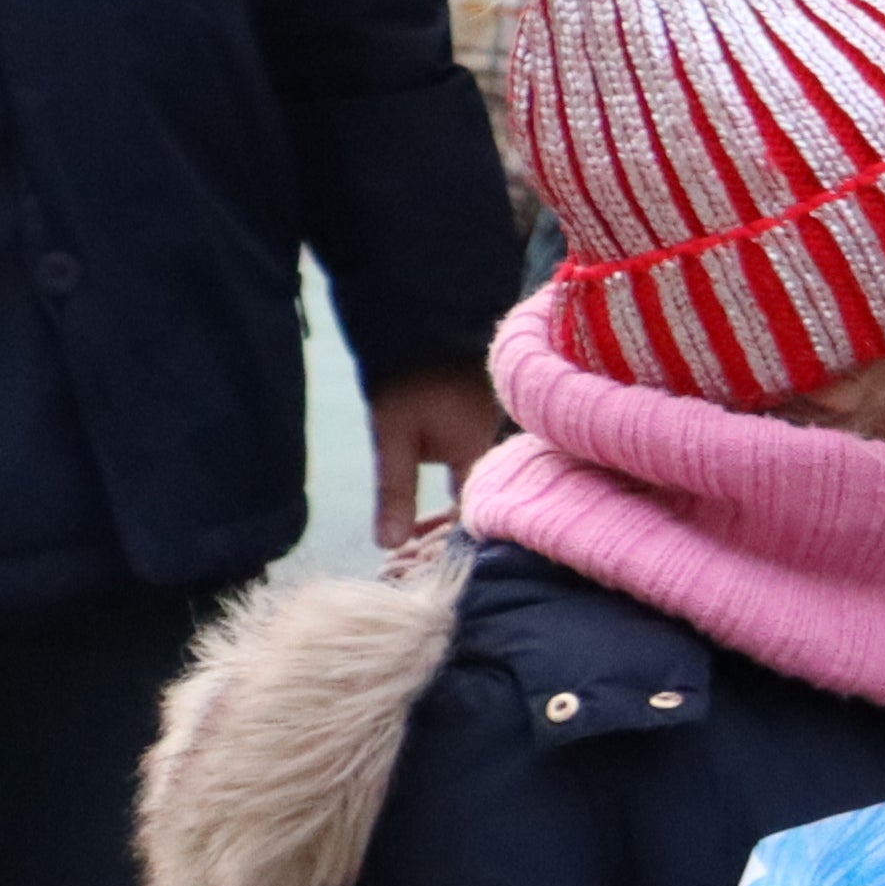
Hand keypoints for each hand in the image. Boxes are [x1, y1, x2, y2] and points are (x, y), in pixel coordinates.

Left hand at [369, 364, 502, 550]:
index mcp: (479, 456)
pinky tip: (424, 510)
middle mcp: (493, 449)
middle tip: (402, 562)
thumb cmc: (407, 376)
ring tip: (407, 542)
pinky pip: (470, 473)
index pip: (473, 516)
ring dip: (442, 520)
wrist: (421, 317)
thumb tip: (389, 546)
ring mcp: (487, 434)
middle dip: (439, 539)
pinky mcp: (476, 423)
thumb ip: (395, 491)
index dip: (446, 547)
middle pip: (475, 508)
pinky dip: (447, 497)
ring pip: (472, 492)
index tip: (414, 568)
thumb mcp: (392, 435)